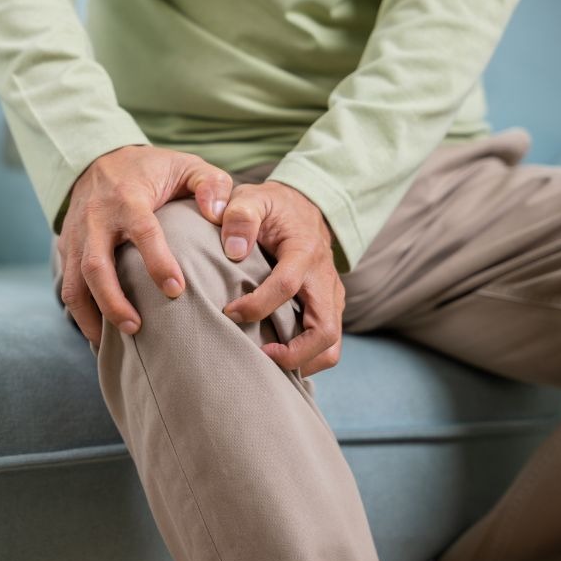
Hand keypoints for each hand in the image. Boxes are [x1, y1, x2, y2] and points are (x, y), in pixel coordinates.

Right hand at [58, 145, 233, 344]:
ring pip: (73, 284)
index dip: (159, 263)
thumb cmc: (151, 169)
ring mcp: (76, 237)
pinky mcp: (66, 250)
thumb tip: (219, 214)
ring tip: (111, 344)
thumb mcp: (186, 165)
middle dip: (114, 302)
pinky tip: (99, 336)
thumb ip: (212, 184)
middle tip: (137, 328)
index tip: (177, 291)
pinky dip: (80, 315)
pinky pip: (67, 287)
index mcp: (128, 198)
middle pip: (95, 267)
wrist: (98, 159)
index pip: (143, 233)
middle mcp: (96, 219)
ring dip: (91, 317)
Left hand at [220, 181, 343, 376]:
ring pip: (332, 344)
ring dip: (303, 361)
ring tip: (267, 363)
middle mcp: (325, 279)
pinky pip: (327, 341)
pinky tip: (275, 357)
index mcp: (305, 252)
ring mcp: (331, 296)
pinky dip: (306, 356)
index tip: (228, 312)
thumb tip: (234, 251)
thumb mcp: (253, 198)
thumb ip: (240, 216)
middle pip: (325, 331)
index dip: (255, 305)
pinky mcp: (329, 307)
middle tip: (259, 356)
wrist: (303, 206)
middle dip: (293, 354)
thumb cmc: (272, 206)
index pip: (285, 287)